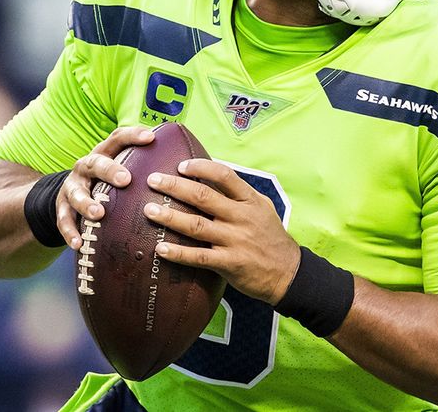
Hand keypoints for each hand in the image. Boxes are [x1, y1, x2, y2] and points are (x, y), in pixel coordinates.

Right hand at [59, 127, 154, 249]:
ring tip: (99, 213)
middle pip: (95, 163)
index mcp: (105, 153)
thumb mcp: (124, 165)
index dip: (132, 136)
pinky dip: (70, 231)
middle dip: (110, 170)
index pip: (117, 138)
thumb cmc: (110, 179)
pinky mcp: (61, 207)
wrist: (69, 193)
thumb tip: (191, 164)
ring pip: (76, 193)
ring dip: (87, 203)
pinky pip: (63, 220)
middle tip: (125, 179)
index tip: (151, 138)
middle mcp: (86, 167)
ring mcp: (72, 187)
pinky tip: (79, 244)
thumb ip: (148, 163)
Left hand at [143, 159, 300, 304]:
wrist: (287, 272)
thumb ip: (240, 195)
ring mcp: (235, 240)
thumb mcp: (262, 209)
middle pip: (203, 197)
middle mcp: (242, 217)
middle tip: (153, 180)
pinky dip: (178, 253)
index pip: (225, 176)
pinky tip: (160, 249)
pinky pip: (199, 257)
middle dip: (175, 187)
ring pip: (196, 226)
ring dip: (170, 217)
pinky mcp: (229, 263)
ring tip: (149, 210)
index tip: (181, 166)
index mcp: (250, 201)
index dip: (201, 168)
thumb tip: (211, 178)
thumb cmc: (270, 237)